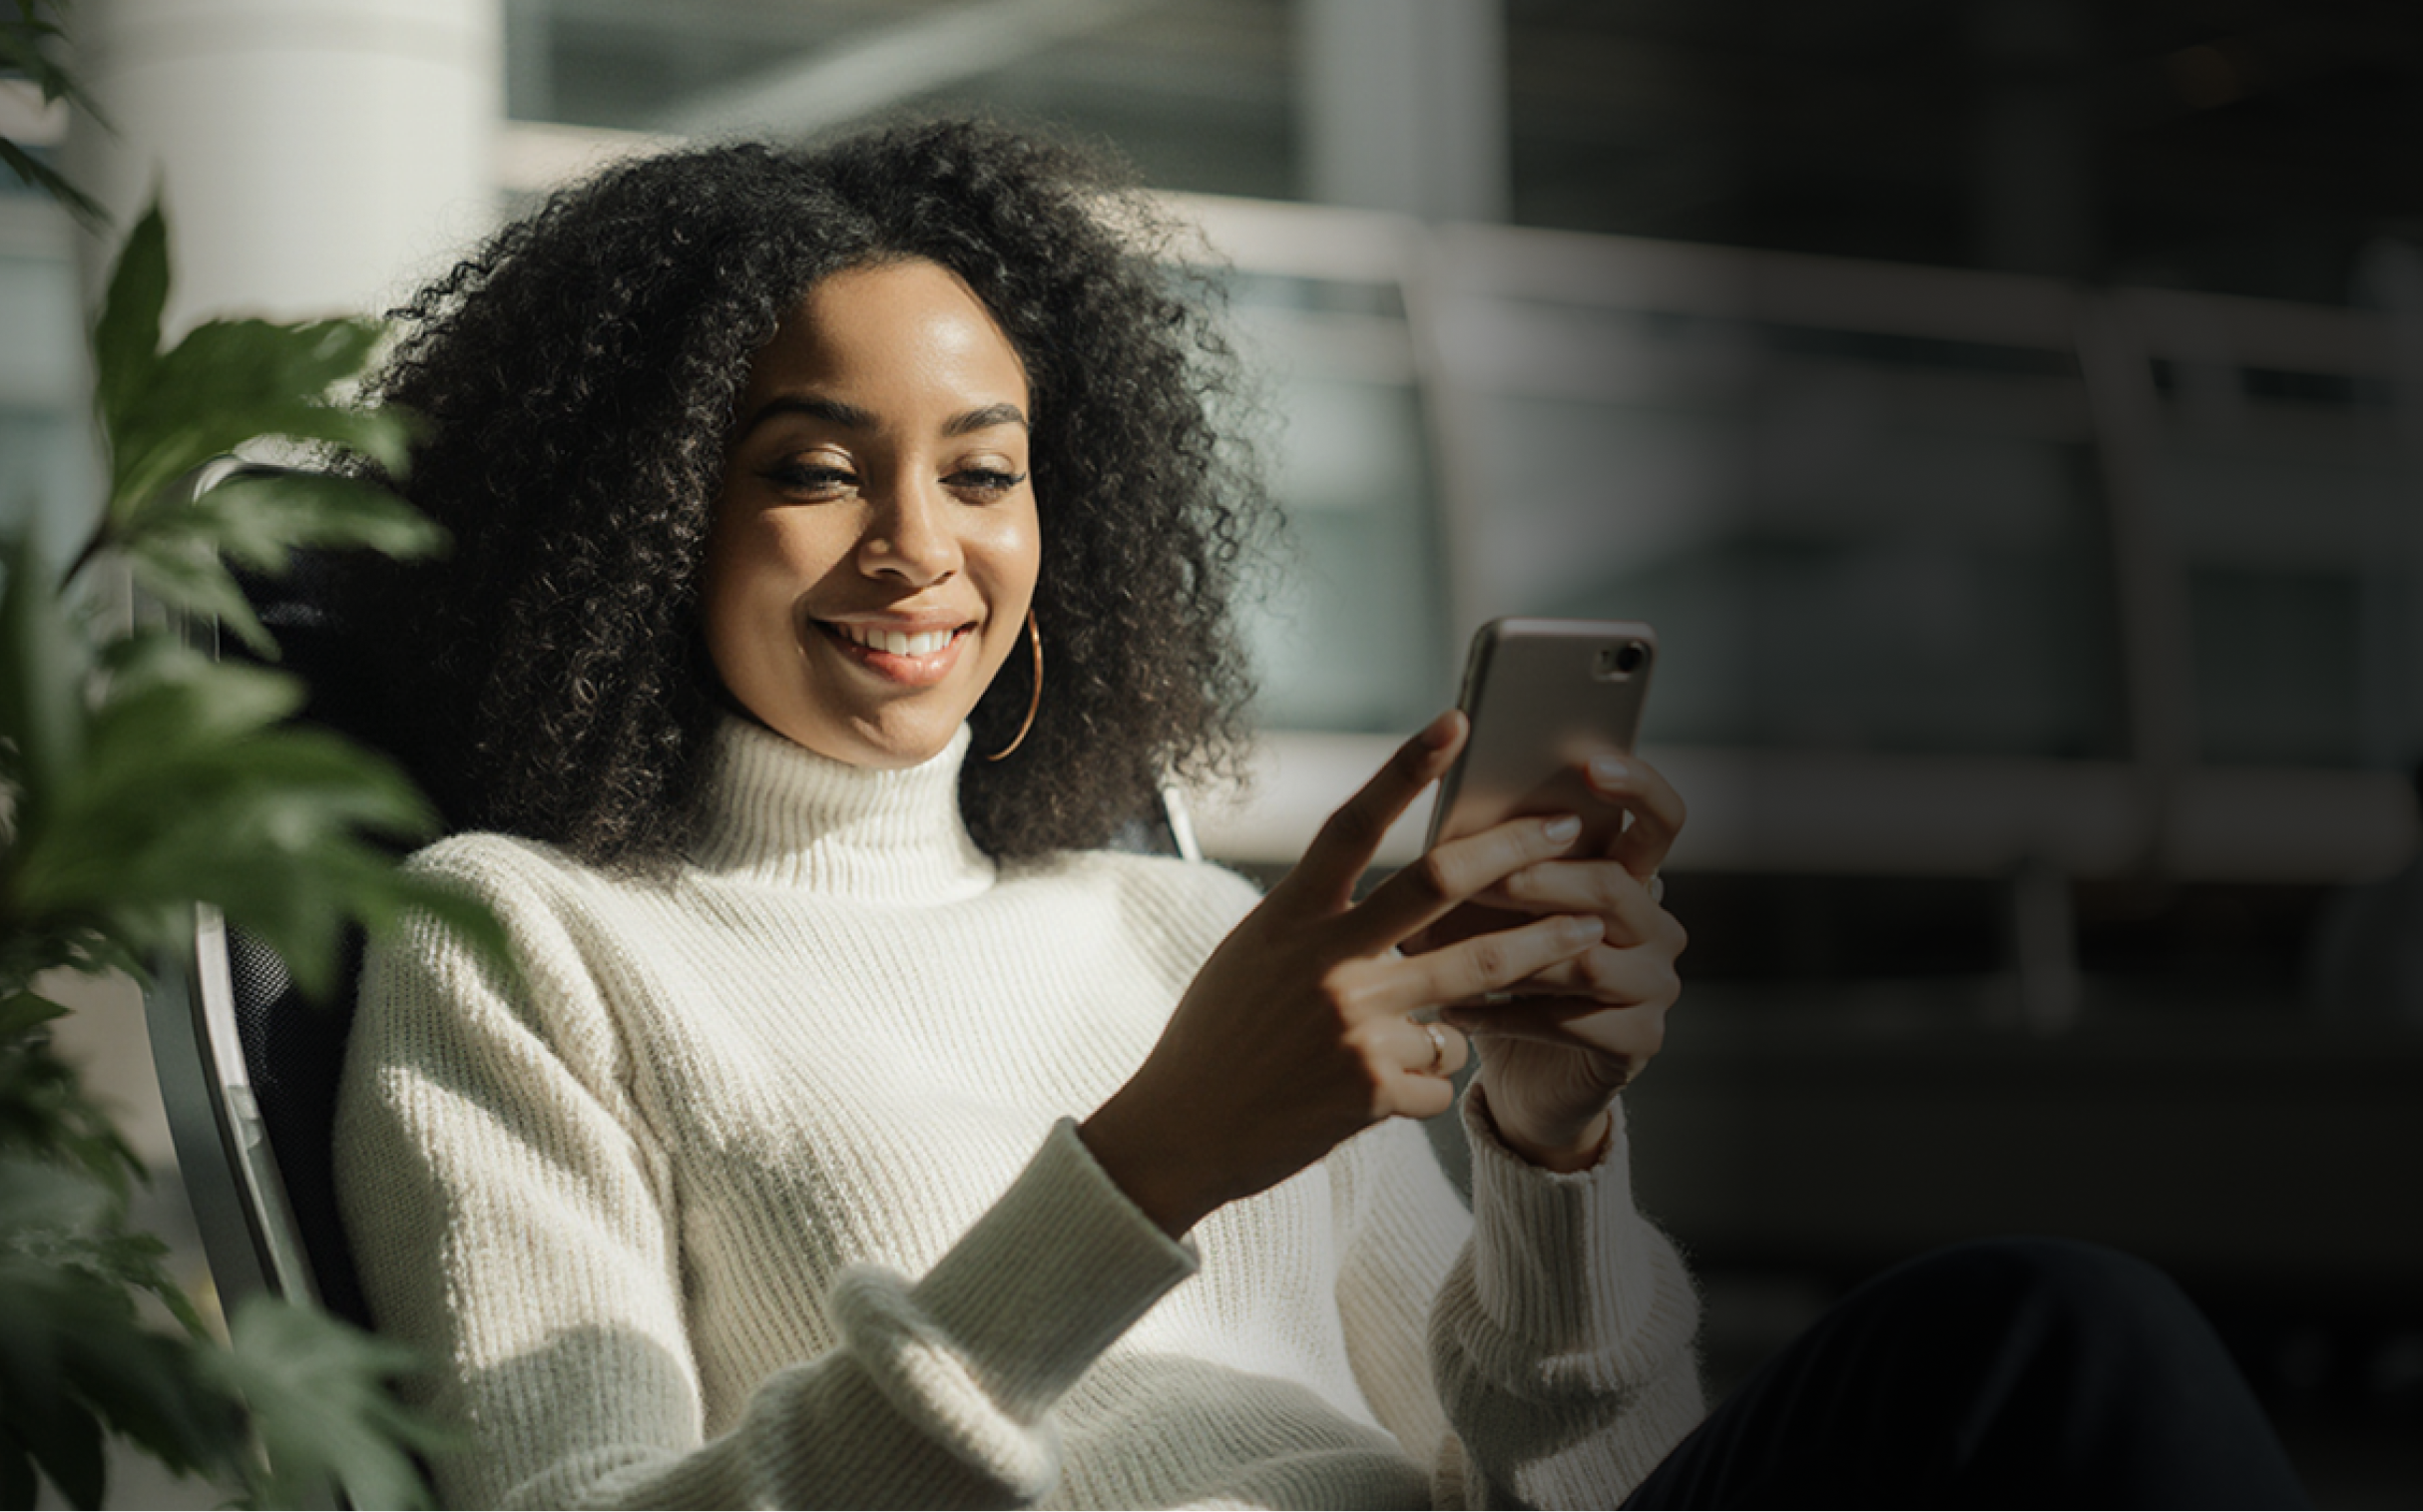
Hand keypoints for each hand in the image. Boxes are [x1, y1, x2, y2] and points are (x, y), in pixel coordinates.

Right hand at [1080, 712, 1605, 1235]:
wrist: (1180, 1136)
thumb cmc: (1217, 1039)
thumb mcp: (1254, 957)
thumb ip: (1320, 924)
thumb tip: (1402, 909)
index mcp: (1289, 918)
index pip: (1354, 826)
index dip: (1405, 769)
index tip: (1456, 723)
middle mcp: (1326, 962)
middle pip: (1438, 885)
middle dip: (1514, 852)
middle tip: (1565, 829)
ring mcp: (1355, 1026)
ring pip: (1476, 978)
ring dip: (1541, 953)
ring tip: (1589, 936)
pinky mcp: (1375, 1090)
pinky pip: (1443, 1068)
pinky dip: (1432, 1073)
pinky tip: (1391, 1088)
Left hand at [1430, 752, 1688, 1170]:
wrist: (1522, 1078)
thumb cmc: (1501, 976)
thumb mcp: (1494, 915)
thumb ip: (1495, 867)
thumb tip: (1451, 824)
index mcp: (1632, 878)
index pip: (1661, 820)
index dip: (1637, 788)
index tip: (1588, 764)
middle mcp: (1659, 927)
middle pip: (1611, 887)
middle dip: (1536, 879)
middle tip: (1470, 881)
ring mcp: (1657, 985)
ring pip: (1586, 958)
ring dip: (1510, 954)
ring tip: (1444, 953)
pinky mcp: (1639, 1040)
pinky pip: (1573, 1020)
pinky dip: (1506, 1015)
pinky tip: (1456, 1011)